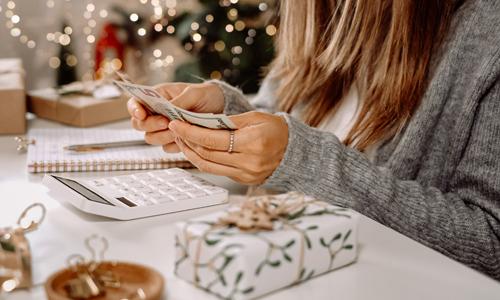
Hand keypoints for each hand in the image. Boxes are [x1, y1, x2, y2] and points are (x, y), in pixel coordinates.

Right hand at [127, 82, 224, 151]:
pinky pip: (166, 148)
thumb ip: (179, 101)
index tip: (141, 114)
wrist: (220, 107)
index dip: (134, 110)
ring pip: (151, 138)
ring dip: (163, 136)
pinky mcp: (173, 140)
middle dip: (151, 125)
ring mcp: (163, 129)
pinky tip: (186, 138)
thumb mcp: (194, 93)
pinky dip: (174, 145)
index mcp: (157, 97)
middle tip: (166, 123)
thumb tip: (168, 109)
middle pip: (139, 124)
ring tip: (179, 131)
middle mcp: (156, 114)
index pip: (135, 103)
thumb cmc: (205, 94)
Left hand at [168, 111, 288, 184]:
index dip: (190, 131)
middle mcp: (248, 162)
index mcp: (252, 143)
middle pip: (207, 153)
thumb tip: (202, 122)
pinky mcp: (243, 180)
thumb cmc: (276, 130)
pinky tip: (196, 150)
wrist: (294, 151)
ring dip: (191, 152)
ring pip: (208, 165)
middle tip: (175, 129)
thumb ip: (229, 121)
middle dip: (187, 140)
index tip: (176, 123)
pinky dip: (203, 160)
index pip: (212, 139)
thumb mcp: (255, 117)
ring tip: (182, 139)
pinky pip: (216, 171)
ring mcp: (245, 174)